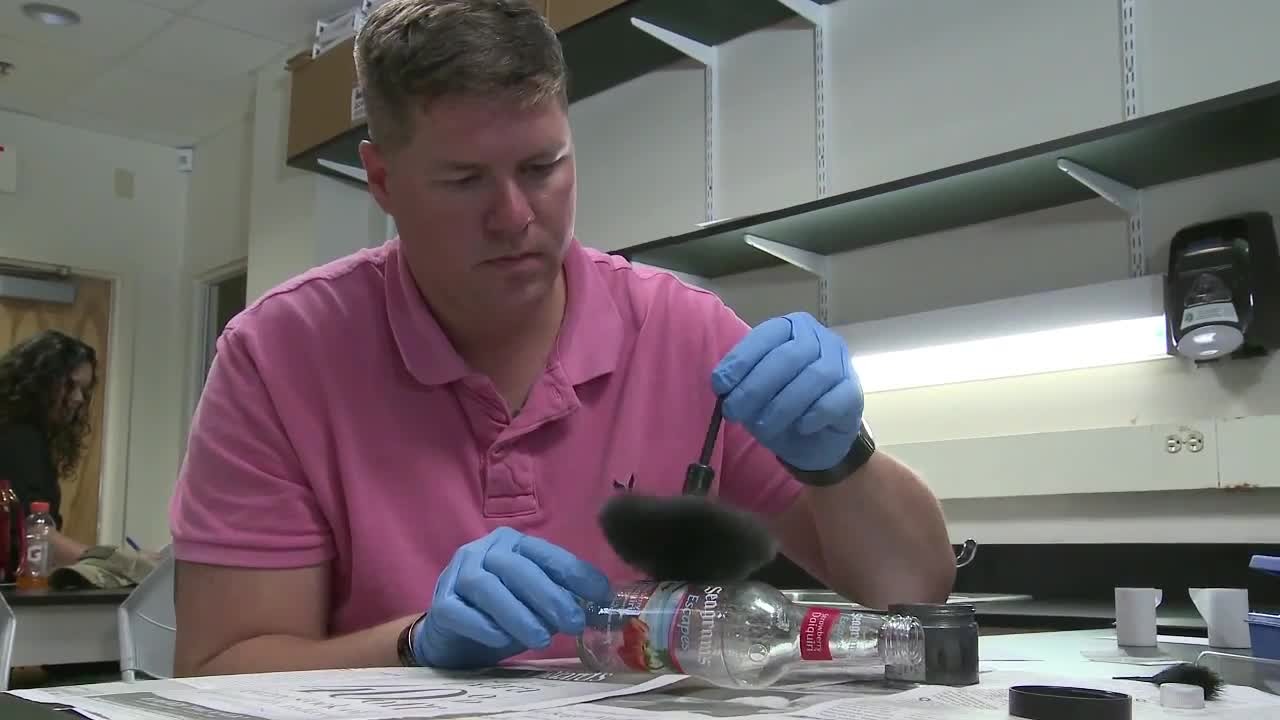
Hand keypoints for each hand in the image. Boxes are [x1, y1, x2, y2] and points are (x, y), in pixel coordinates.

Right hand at [413, 527, 611, 668]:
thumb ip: (562, 600)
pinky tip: (502, 641)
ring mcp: (455, 575)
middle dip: (549, 596)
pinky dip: (485, 626)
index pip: (546, 554)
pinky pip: (460, 612)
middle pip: (516, 568)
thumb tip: (602, 607)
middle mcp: (482, 552)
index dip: (575, 573)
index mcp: (511, 544)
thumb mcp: (536, 604)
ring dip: (518, 613)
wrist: (454, 638)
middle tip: (573, 623)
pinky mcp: (440, 605)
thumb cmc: (502, 616)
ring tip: (542, 638)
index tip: (601, 595)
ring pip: (486, 587)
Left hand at [712, 311, 863, 471]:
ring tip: (763, 428)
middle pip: (788, 356)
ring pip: (814, 377)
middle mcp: (819, 338)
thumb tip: (722, 384)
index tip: (720, 386)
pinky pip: (835, 400)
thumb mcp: (754, 392)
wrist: (815, 439)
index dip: (741, 360)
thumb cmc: (781, 406)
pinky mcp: (854, 392)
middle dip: (756, 387)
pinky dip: (814, 414)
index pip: (765, 336)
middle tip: (735, 412)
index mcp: (791, 328)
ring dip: (782, 406)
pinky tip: (800, 427)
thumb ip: (741, 382)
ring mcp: (841, 363)